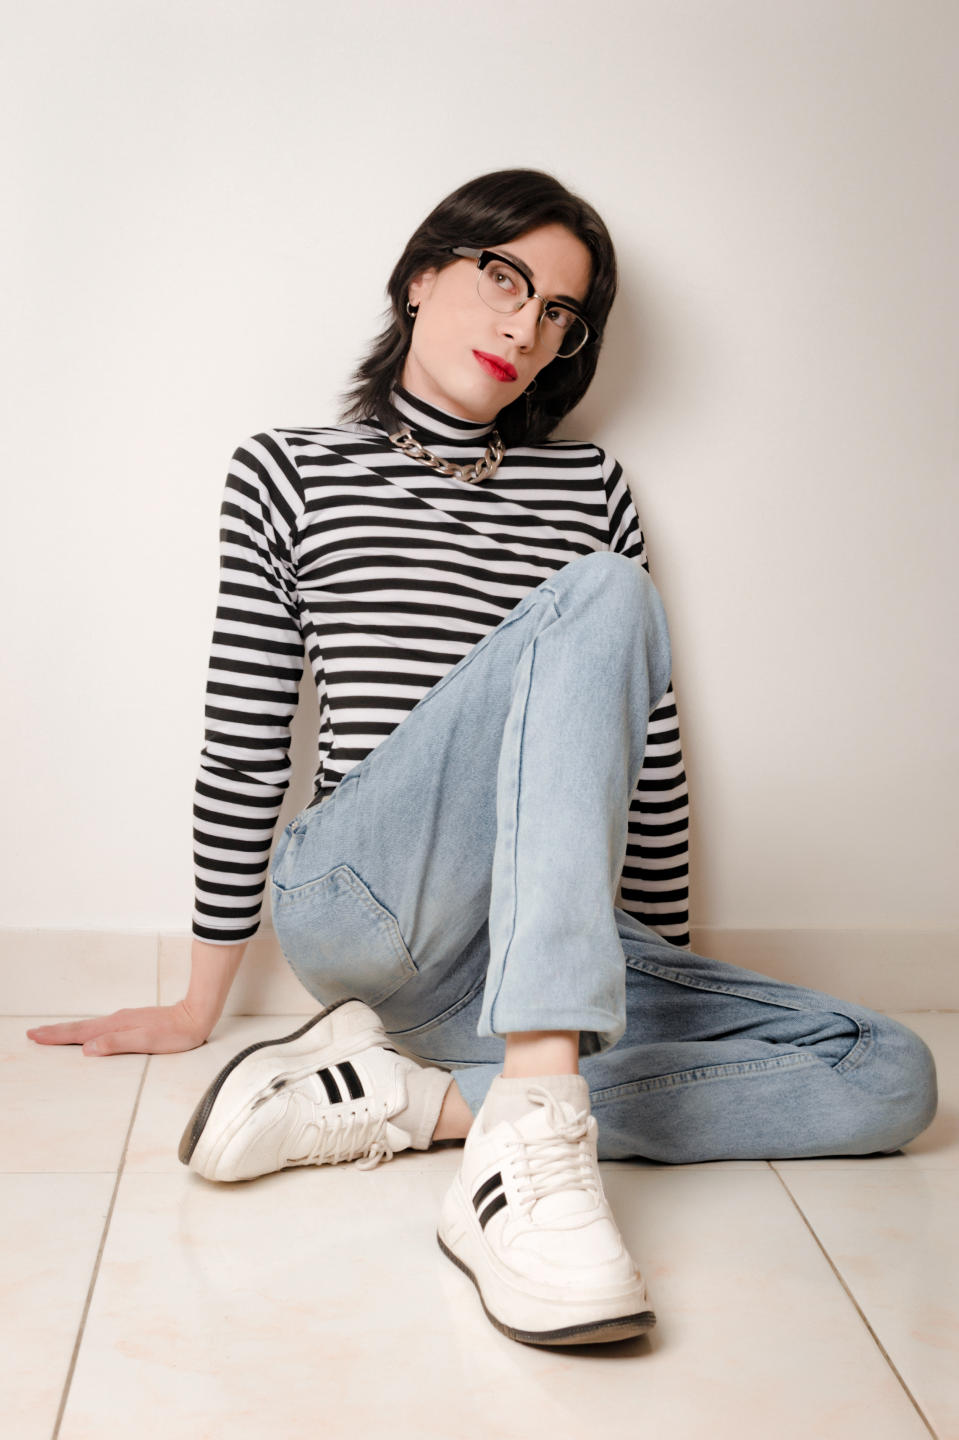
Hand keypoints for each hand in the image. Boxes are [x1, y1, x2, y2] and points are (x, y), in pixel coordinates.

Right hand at [26, 1000, 212, 1055]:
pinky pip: (100, 1027)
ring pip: (88, 1026)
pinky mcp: (131, 1023)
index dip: (57, 1036)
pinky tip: (86, 1034)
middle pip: (80, 1027)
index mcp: (116, 1026)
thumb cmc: (175, 1034)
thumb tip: (87, 1048)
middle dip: (55, 1031)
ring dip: (67, 1030)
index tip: (35, 1036)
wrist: (195, 1015)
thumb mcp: (146, 1042)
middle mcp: (117, 1021)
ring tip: (51, 1033)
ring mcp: (124, 1020)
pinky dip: (85, 1030)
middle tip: (33, 1033)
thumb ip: (116, 1044)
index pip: (80, 1033)